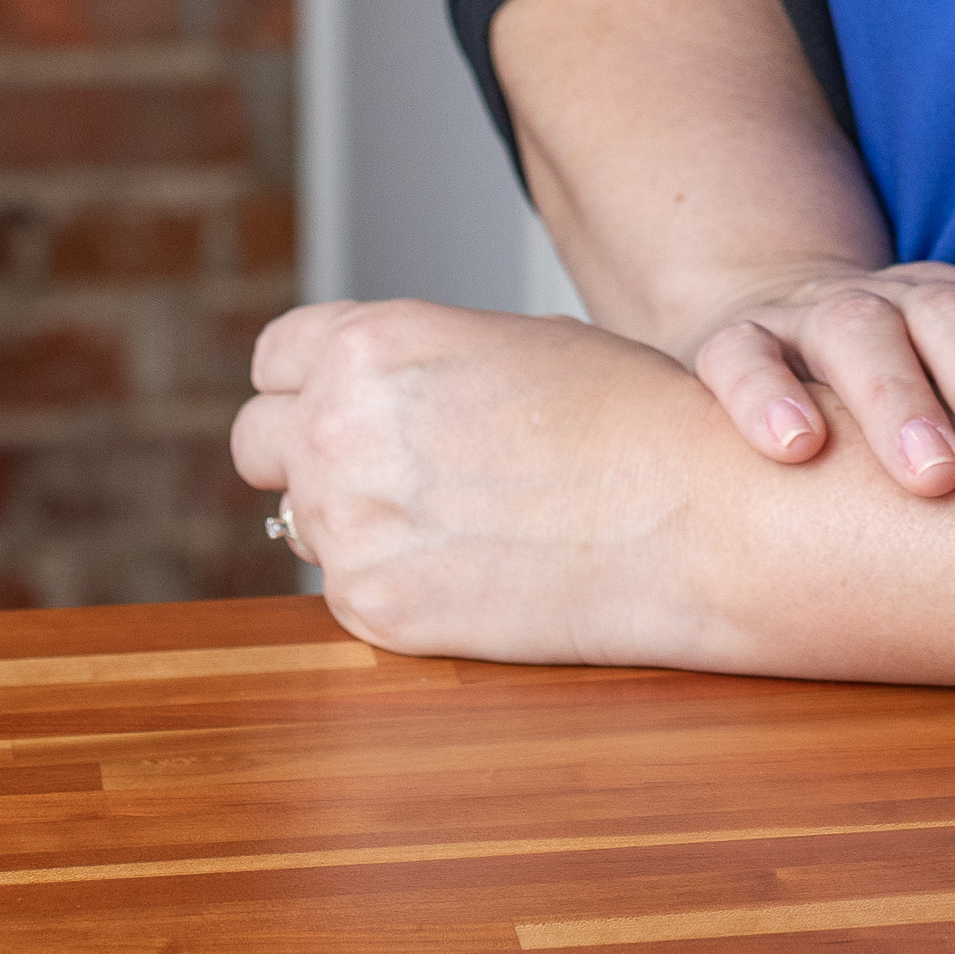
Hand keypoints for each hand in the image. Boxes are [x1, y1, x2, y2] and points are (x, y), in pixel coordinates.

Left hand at [231, 296, 755, 667]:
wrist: (698, 512)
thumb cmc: (627, 411)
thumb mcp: (506, 345)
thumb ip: (412, 370)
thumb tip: (361, 407)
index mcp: (375, 343)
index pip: (275, 358)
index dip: (308, 378)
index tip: (338, 400)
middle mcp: (339, 429)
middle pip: (256, 442)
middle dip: (303, 450)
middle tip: (378, 465)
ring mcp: (349, 526)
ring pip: (301, 521)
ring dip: (352, 517)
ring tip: (453, 514)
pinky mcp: (373, 610)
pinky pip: (346, 588)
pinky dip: (394, 577)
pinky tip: (475, 561)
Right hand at [688, 260, 954, 494]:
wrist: (783, 340)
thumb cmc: (915, 398)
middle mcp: (909, 300)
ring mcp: (823, 316)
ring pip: (861, 333)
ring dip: (900, 399)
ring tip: (933, 476)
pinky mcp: (741, 341)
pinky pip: (746, 358)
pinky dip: (767, 397)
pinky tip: (796, 448)